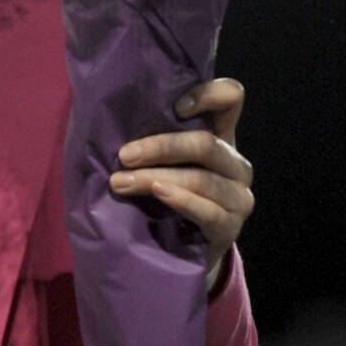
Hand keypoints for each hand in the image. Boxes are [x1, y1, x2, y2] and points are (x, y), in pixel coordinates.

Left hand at [109, 78, 253, 279]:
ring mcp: (238, 196)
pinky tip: (159, 194)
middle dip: (160, 147)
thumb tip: (107, 115)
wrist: (178, 250)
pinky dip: (181, 200)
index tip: (175, 107)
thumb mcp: (162, 161)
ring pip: (201, 178)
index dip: (208, 95)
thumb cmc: (162, 193)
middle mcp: (235, 163)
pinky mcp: (230, 226)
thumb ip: (153, 136)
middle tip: (124, 155)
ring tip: (122, 182)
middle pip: (206, 143)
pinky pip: (208, 210)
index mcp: (221, 136)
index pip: (231, 98)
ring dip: (156, 177)